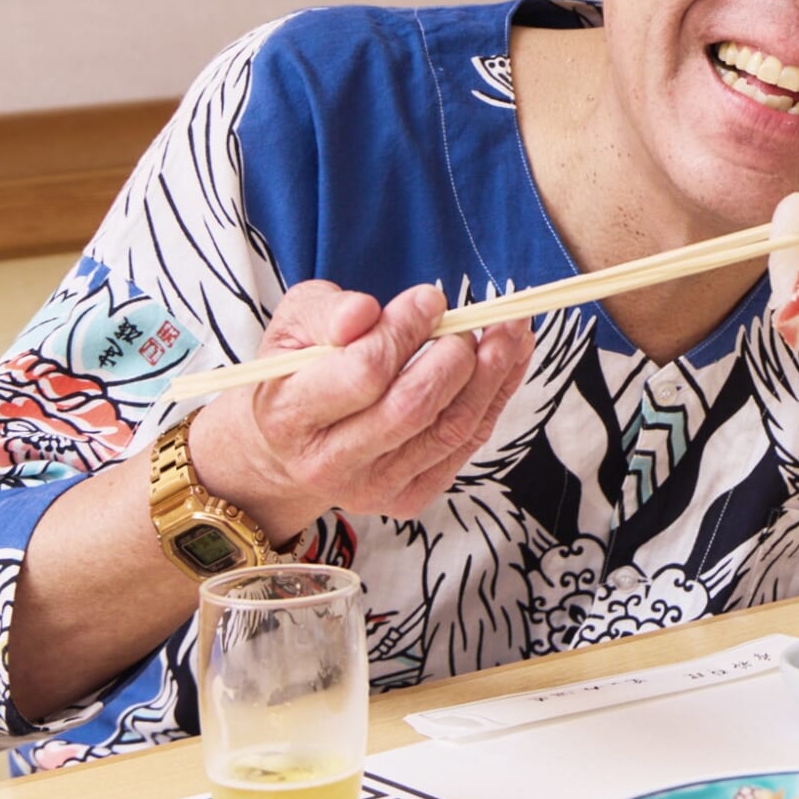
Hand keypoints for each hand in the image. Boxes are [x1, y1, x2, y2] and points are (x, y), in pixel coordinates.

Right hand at [187, 280, 533, 535]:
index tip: (431, 298)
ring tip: (511, 330)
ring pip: (449, 430)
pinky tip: (508, 360)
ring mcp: (372, 488)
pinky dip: (495, 398)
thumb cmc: (297, 372)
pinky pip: (464, 447)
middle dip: (454, 356)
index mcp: (290, 414)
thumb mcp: (292, 326)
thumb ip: (326, 312)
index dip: (406, 330)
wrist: (286, 447)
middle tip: (469, 321)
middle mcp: (329, 462)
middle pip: (413, 408)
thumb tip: (365, 312)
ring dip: (491, 374)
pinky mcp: (407, 499)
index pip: (364, 372)